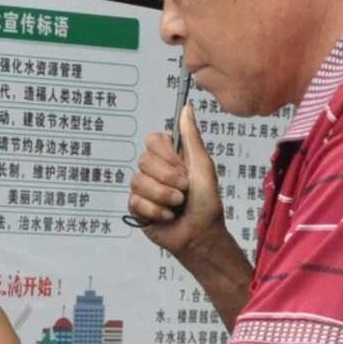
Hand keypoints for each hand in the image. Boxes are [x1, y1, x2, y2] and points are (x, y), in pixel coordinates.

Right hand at [126, 107, 223, 256]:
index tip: (181, 165)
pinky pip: (135, 201)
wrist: (201, 235)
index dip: (165, 153)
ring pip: (138, 181)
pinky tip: (167, 217)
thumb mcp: (203, 166)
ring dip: (163, 196)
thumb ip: (191, 136)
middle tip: (185, 190)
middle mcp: (155, 171)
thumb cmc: (207, 202)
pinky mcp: (137, 209)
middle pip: (144, 160)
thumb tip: (187, 107)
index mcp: (170, 158)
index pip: (153, 140)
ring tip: (177, 206)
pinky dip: (155, 211)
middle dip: (168, 178)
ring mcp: (144, 189)